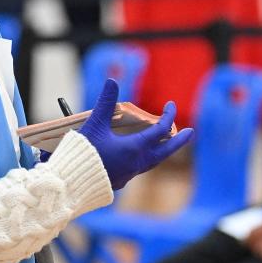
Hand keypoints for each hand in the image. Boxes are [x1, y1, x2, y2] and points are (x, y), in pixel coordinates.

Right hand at [78, 79, 193, 189]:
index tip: (170, 105)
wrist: (71, 182)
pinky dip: (146, 159)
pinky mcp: (120, 181)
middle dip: (178, 141)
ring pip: (153, 161)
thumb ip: (105, 102)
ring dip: (162, 151)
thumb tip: (112, 80)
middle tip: (190, 133)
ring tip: (166, 144)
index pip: (160, 130)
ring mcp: (129, 174)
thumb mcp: (95, 124)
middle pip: (165, 151)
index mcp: (135, 148)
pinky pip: (140, 168)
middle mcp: (137, 163)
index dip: (168, 116)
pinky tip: (140, 157)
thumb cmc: (84, 152)